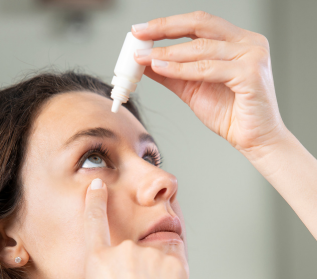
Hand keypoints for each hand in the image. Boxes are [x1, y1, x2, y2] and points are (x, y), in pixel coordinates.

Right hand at [83, 178, 189, 278]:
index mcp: (97, 262)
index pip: (94, 221)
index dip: (95, 201)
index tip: (98, 185)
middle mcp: (122, 251)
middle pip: (131, 249)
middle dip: (136, 268)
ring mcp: (149, 255)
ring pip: (155, 254)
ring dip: (156, 270)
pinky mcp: (175, 262)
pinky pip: (174, 258)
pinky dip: (173, 272)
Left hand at [132, 11, 288, 159]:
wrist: (254, 139)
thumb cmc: (230, 114)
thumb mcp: (192, 88)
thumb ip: (172, 73)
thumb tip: (146, 62)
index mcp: (236, 41)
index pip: (198, 23)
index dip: (168, 24)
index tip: (141, 30)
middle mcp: (247, 43)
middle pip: (200, 24)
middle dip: (165, 28)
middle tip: (139, 33)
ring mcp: (252, 56)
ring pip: (201, 49)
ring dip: (168, 53)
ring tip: (144, 57)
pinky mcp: (251, 74)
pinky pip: (208, 69)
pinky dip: (181, 69)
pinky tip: (161, 68)